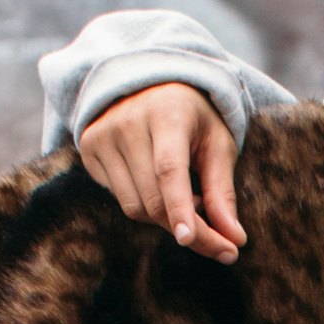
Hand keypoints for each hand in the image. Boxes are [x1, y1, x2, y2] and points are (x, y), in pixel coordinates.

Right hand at [80, 82, 245, 262]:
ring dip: (165, 218)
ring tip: (185, 195)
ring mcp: (103, 134)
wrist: (148, 82)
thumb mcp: (217, 145)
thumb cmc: (193, 118)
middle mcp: (128, 121)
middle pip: (153, 199)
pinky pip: (119, 199)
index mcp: (167, 113)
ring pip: (134, 207)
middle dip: (187, 229)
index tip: (188, 239)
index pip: (169, 170)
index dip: (180, 208)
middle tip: (218, 239)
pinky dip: (145, 206)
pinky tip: (157, 185)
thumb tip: (234, 240)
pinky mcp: (89, 147)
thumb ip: (223, 192)